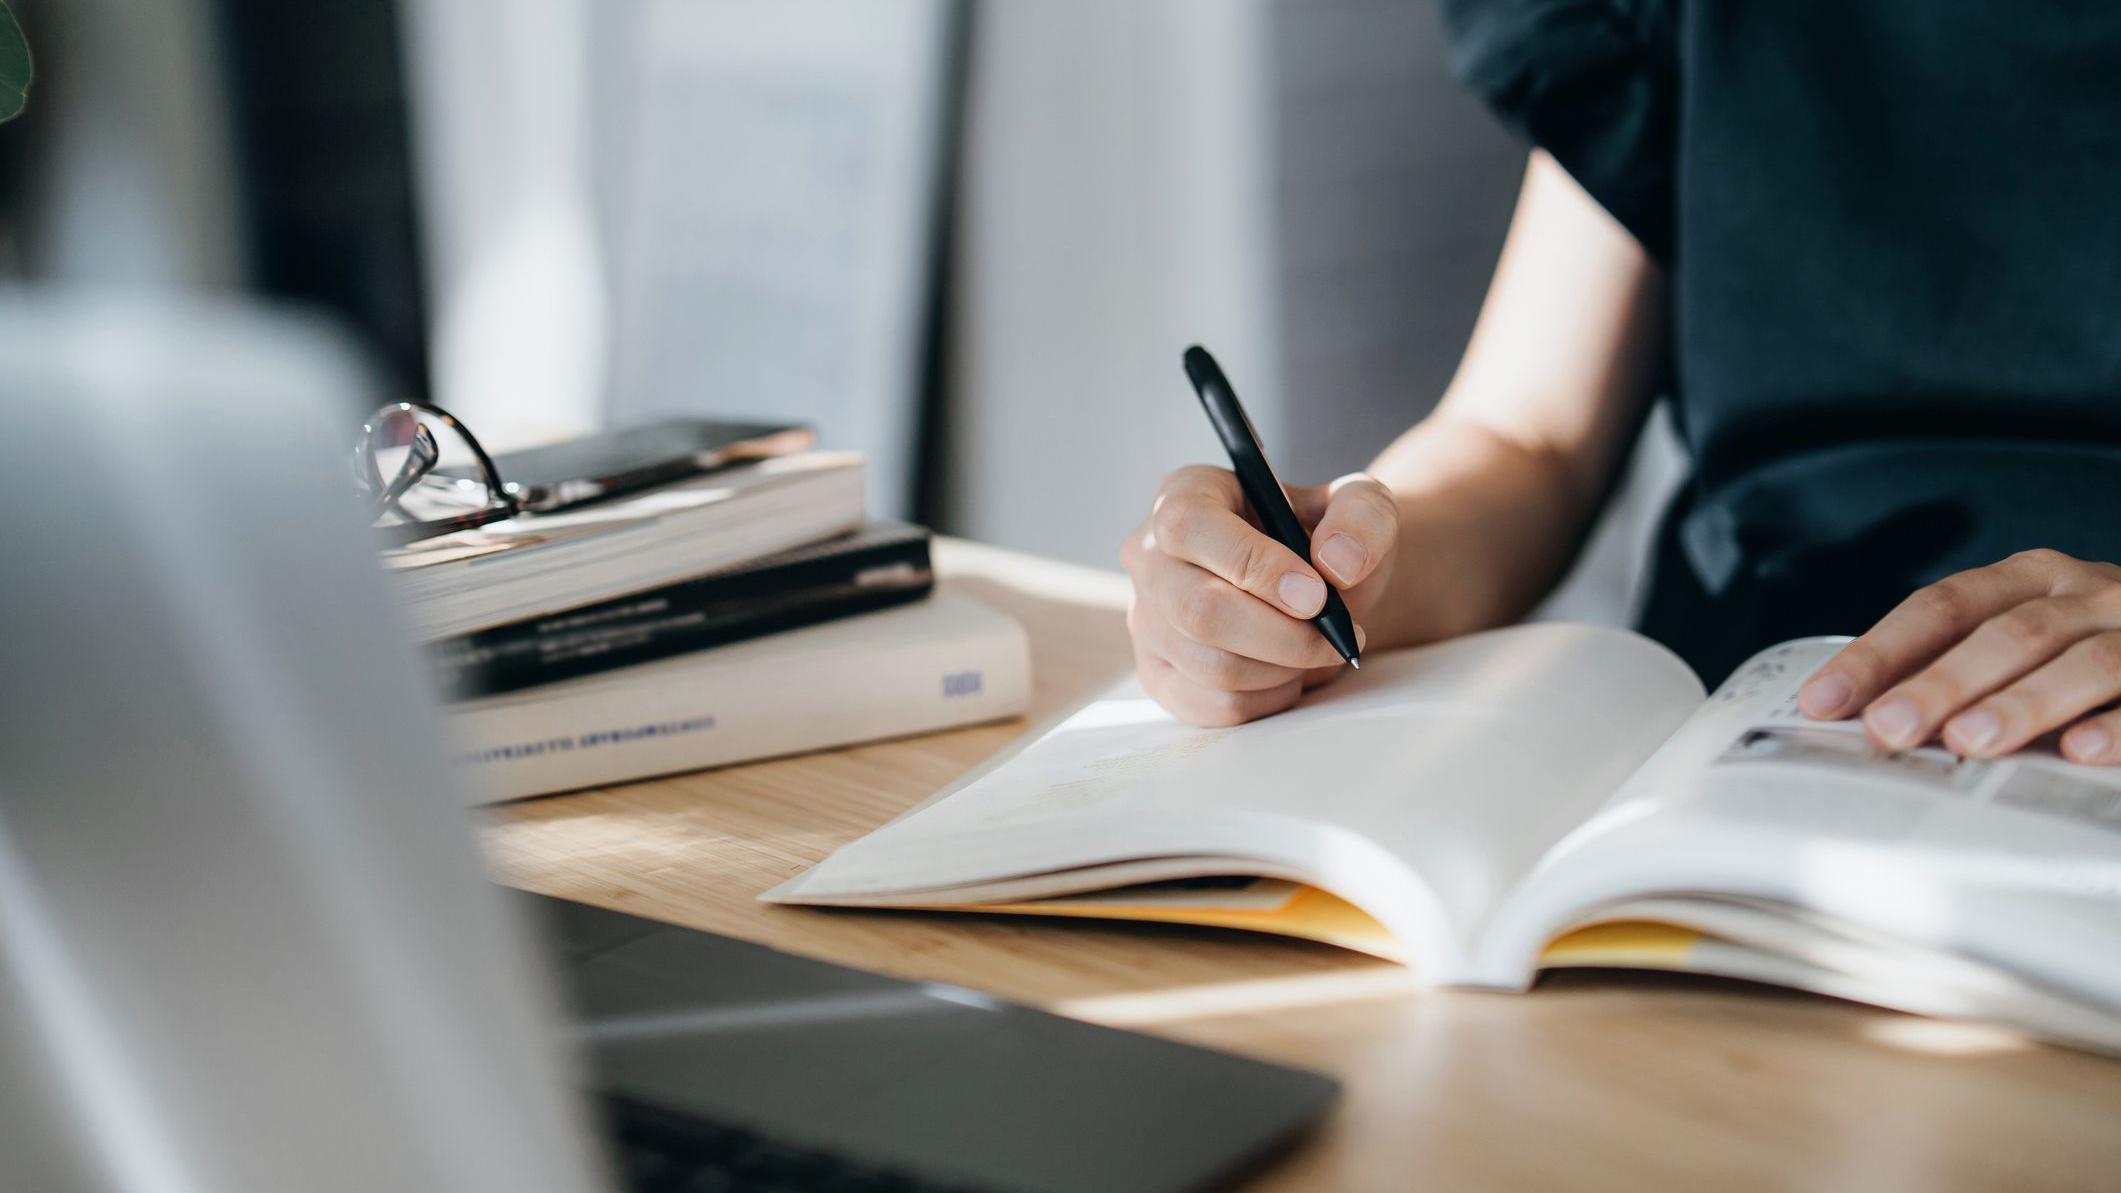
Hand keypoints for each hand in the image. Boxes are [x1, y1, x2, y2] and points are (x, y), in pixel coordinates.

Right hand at [1120, 466, 1395, 725]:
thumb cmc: (1328, 538)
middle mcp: (1149, 556)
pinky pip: (1215, 706)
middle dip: (1284, 636)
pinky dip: (1269, 699)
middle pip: (1198, 611)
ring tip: (1318, 649)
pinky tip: (1290, 672)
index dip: (1253, 565)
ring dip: (1285, 669)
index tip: (1316, 595)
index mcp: (1185, 494)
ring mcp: (1146, 620)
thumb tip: (1337, 561)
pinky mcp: (1159, 676)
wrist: (1319, 588)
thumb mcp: (1360, 506)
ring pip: (1212, 667)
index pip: (1189, 527)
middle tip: (1337, 637)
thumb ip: (1361, 517)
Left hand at [1797, 549, 2120, 763]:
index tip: (1823, 701)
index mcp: (2028, 578)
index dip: (1879, 652)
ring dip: (2021, 703)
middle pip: (2008, 634)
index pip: (1941, 608)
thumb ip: (1953, 664)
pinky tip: (2079, 752)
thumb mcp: (2022, 633)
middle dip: (1942, 682)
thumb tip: (1857, 718)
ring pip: (2082, 661)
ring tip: (1967, 742)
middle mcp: (2085, 594)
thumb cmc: (2085, 644)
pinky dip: (2118, 726)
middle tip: (1889, 728)